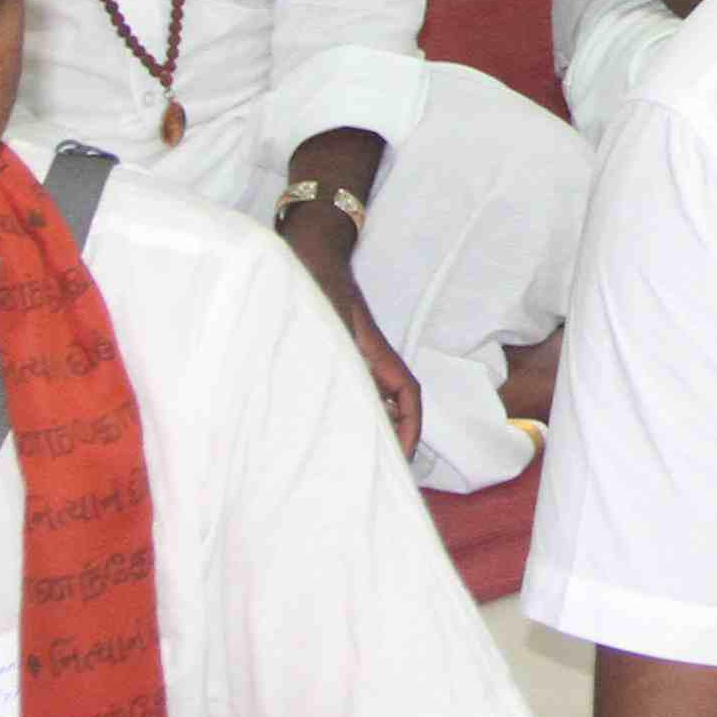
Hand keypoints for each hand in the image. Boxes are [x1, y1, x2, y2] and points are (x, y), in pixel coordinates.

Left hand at [280, 206, 423, 458]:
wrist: (307, 245)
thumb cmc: (316, 276)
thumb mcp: (327, 316)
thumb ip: (338, 353)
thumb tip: (351, 394)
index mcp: (374, 351)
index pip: (407, 394)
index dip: (410, 427)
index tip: (400, 457)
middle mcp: (366, 356)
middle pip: (390, 403)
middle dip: (389, 437)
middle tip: (372, 471)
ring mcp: (348, 354)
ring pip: (366, 396)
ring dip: (365, 425)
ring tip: (346, 458)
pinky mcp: (326, 351)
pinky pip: (343, 387)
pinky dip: (340, 408)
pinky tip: (318, 424)